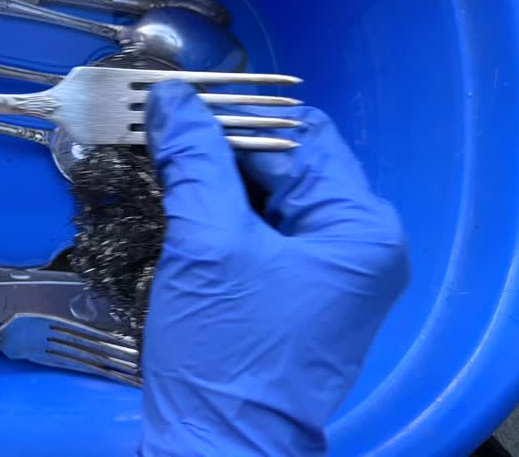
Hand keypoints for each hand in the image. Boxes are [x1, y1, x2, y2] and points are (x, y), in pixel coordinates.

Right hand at [139, 82, 408, 455]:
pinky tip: (178, 204)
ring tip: (160, 162)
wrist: (218, 447)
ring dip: (213, 179)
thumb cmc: (227, 351)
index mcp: (359, 226)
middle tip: (158, 130)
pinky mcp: (295, 294)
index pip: (297, 135)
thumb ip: (195, 160)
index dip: (234, 114)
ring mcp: (327, 272)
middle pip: (284, 163)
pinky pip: (258, 232)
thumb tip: (175, 96)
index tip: (174, 102)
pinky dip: (218, 214)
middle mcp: (356, 243)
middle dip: (219, 147)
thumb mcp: (208, 244)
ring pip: (266, 196)